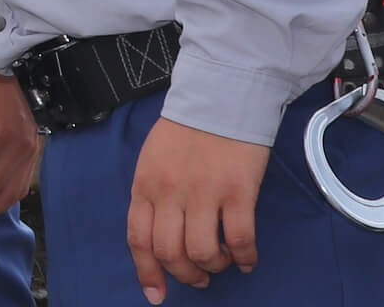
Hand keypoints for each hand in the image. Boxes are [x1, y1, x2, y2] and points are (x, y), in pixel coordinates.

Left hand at [126, 117, 269, 302]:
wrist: (220, 95)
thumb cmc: (186, 129)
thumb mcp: (153, 159)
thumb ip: (153, 195)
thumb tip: (158, 237)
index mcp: (145, 184)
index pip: (138, 239)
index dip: (148, 273)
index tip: (157, 295)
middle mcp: (170, 192)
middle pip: (170, 252)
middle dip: (185, 274)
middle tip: (200, 276)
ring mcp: (204, 192)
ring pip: (202, 253)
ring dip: (213, 266)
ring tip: (222, 261)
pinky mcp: (238, 192)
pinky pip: (239, 240)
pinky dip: (243, 258)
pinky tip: (246, 258)